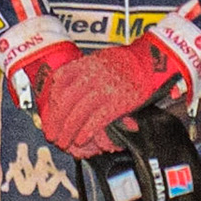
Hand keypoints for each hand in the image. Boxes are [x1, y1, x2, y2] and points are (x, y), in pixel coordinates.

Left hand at [36, 38, 184, 158]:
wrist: (149, 62)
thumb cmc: (126, 61)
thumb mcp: (100, 58)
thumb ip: (84, 69)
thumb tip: (65, 82)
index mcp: (86, 64)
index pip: (60, 80)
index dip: (53, 98)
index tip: (50, 111)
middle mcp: (92, 76)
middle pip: (66, 100)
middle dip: (57, 120)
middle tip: (52, 134)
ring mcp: (104, 90)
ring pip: (79, 113)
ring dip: (69, 130)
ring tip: (64, 141)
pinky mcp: (117, 103)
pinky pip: (96, 120)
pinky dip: (86, 131)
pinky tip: (81, 140)